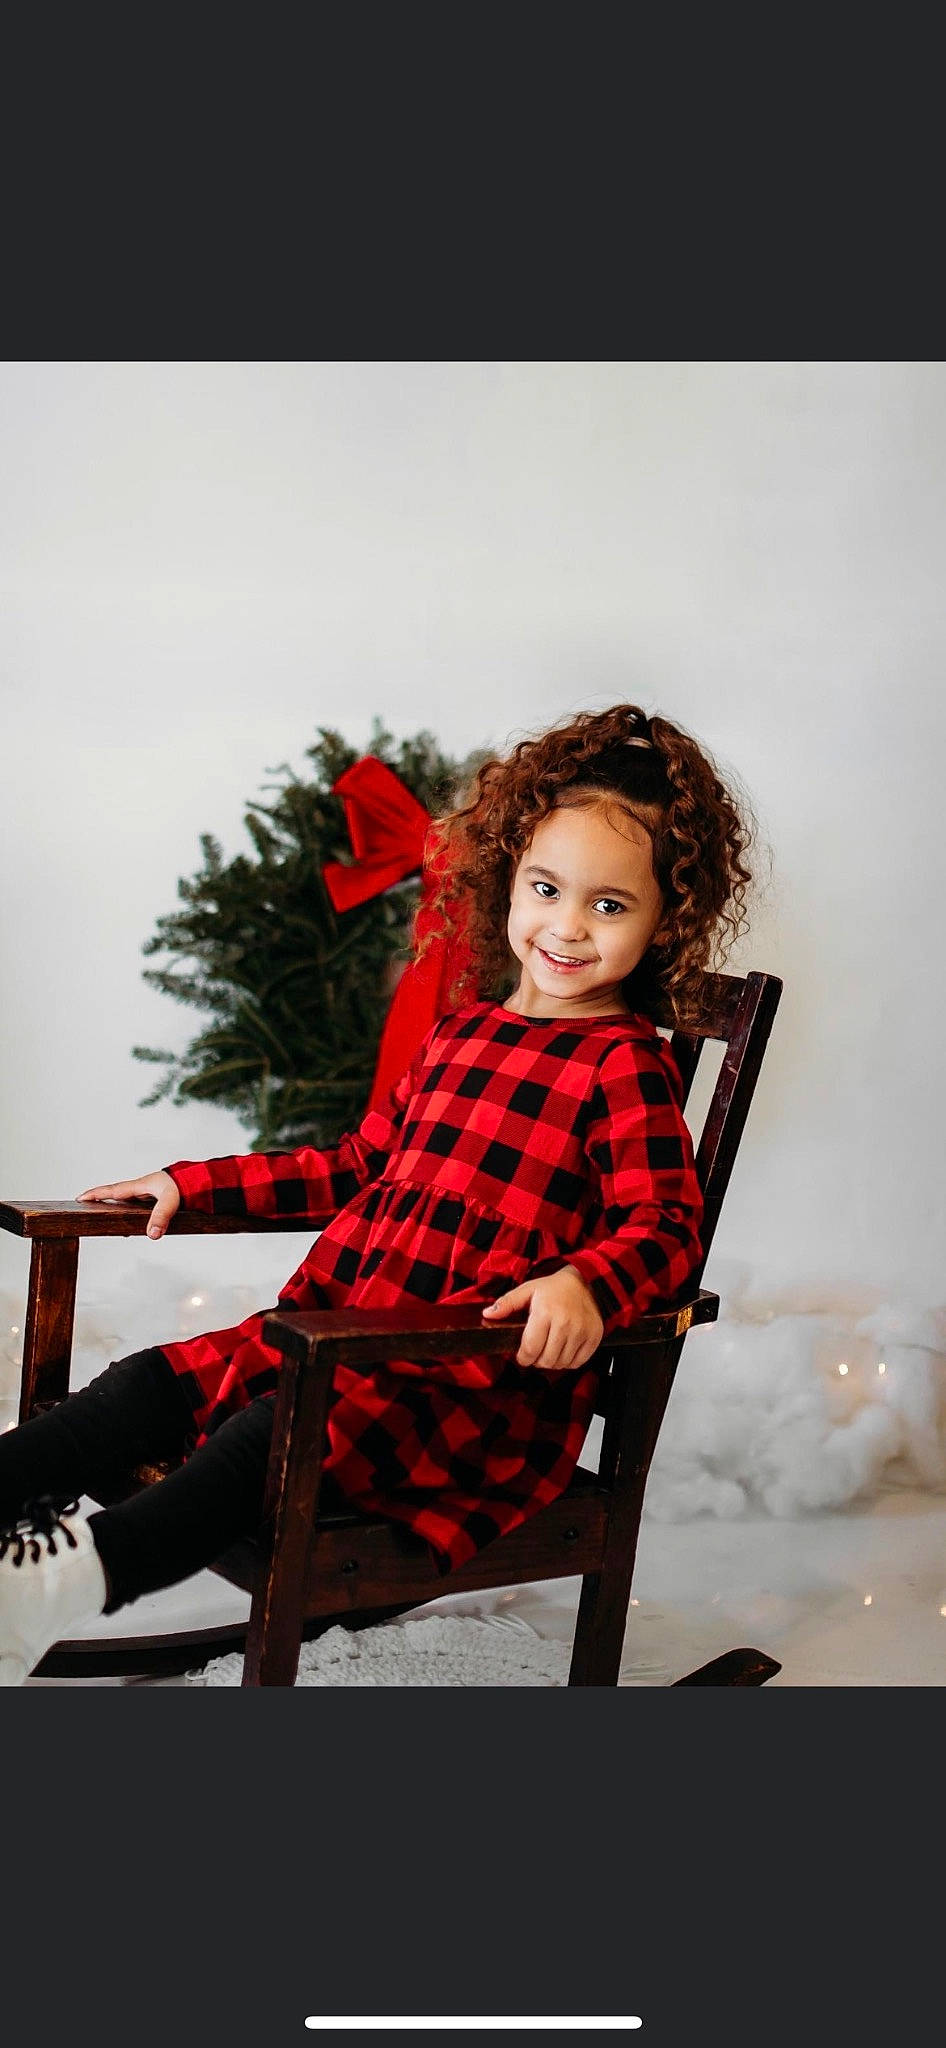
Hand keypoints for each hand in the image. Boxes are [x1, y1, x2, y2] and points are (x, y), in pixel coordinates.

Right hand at [76, 1170, 180, 1239]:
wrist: (202, 1180)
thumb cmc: (186, 1185)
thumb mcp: (171, 1201)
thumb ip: (161, 1216)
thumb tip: (152, 1234)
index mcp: (140, 1185)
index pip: (112, 1190)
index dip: (95, 1194)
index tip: (80, 1198)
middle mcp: (141, 1189)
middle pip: (115, 1196)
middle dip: (100, 1200)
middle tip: (85, 1207)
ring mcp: (148, 1195)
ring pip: (126, 1202)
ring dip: (114, 1208)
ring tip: (104, 1219)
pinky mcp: (156, 1201)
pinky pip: (137, 1207)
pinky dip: (129, 1213)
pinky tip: (130, 1224)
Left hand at [482, 1266, 603, 1370]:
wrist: (586, 1283)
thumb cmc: (554, 1288)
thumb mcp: (528, 1290)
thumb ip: (507, 1303)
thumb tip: (487, 1314)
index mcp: (545, 1312)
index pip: (530, 1349)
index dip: (522, 1357)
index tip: (522, 1355)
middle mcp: (565, 1323)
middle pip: (546, 1360)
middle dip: (536, 1360)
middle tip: (536, 1351)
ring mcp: (581, 1331)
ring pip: (561, 1364)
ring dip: (552, 1361)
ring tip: (549, 1349)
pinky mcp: (593, 1337)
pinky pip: (577, 1362)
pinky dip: (568, 1361)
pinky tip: (563, 1349)